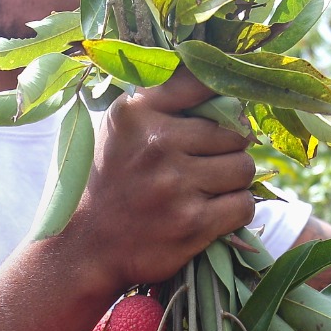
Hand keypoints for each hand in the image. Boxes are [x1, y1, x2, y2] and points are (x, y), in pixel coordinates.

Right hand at [69, 70, 256, 291]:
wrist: (86, 248)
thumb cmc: (110, 183)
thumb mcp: (118, 131)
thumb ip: (160, 103)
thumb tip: (222, 88)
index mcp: (137, 113)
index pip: (200, 82)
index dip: (224, 96)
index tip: (227, 110)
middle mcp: (156, 144)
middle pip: (234, 134)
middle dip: (230, 149)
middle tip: (211, 163)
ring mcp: (176, 185)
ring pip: (244, 169)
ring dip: (236, 181)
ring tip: (210, 189)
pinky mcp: (192, 223)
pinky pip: (243, 205)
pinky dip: (236, 210)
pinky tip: (214, 212)